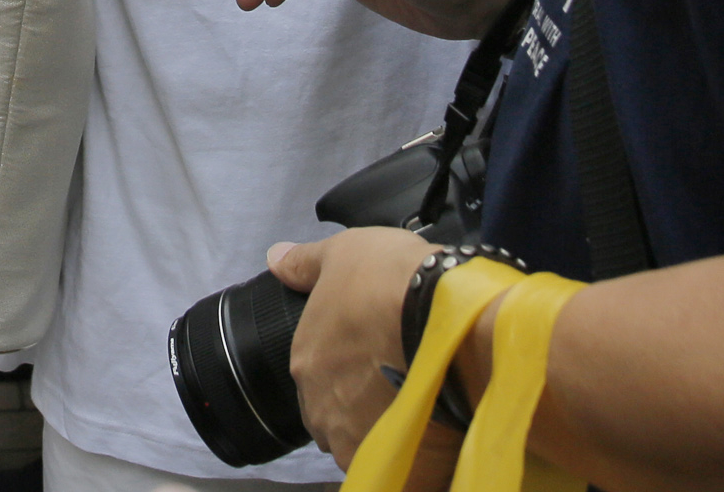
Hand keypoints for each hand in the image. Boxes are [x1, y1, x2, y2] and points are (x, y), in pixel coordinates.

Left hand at [270, 227, 443, 467]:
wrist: (449, 319)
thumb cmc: (391, 281)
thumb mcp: (343, 253)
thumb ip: (306, 264)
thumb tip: (274, 258)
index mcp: (306, 362)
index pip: (315, 378)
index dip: (345, 370)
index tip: (373, 359)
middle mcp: (322, 410)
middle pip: (335, 419)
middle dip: (358, 408)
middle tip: (397, 384)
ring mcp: (357, 444)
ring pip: (364, 447)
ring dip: (383, 434)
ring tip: (420, 409)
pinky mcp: (396, 470)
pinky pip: (400, 473)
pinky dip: (414, 460)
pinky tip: (435, 435)